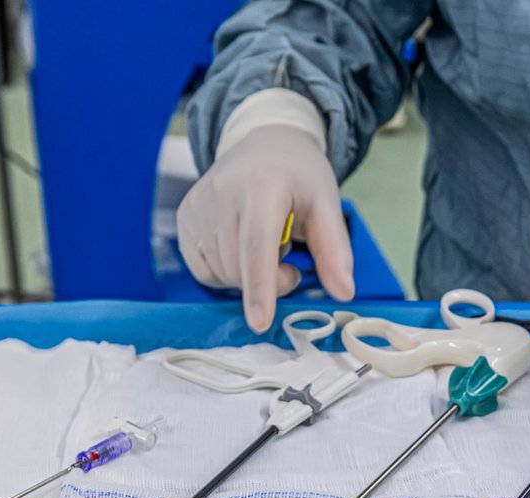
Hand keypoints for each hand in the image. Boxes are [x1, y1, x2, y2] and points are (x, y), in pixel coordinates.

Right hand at [179, 125, 354, 332]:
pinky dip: (226, 272)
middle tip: (288, 256)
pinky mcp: (185, 217)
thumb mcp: (327, 205)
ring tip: (264, 241)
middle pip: (240, 268)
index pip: (257, 245)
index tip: (260, 321)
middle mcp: (222, 192)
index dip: (260, 286)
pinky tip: (241, 247)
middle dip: (269, 281)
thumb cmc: (299, 176)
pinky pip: (203, 270)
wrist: (265, 144)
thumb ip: (335, 250)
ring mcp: (197, 205)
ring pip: (221, 273)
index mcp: (262, 185)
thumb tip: (344, 292)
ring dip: (247, 276)